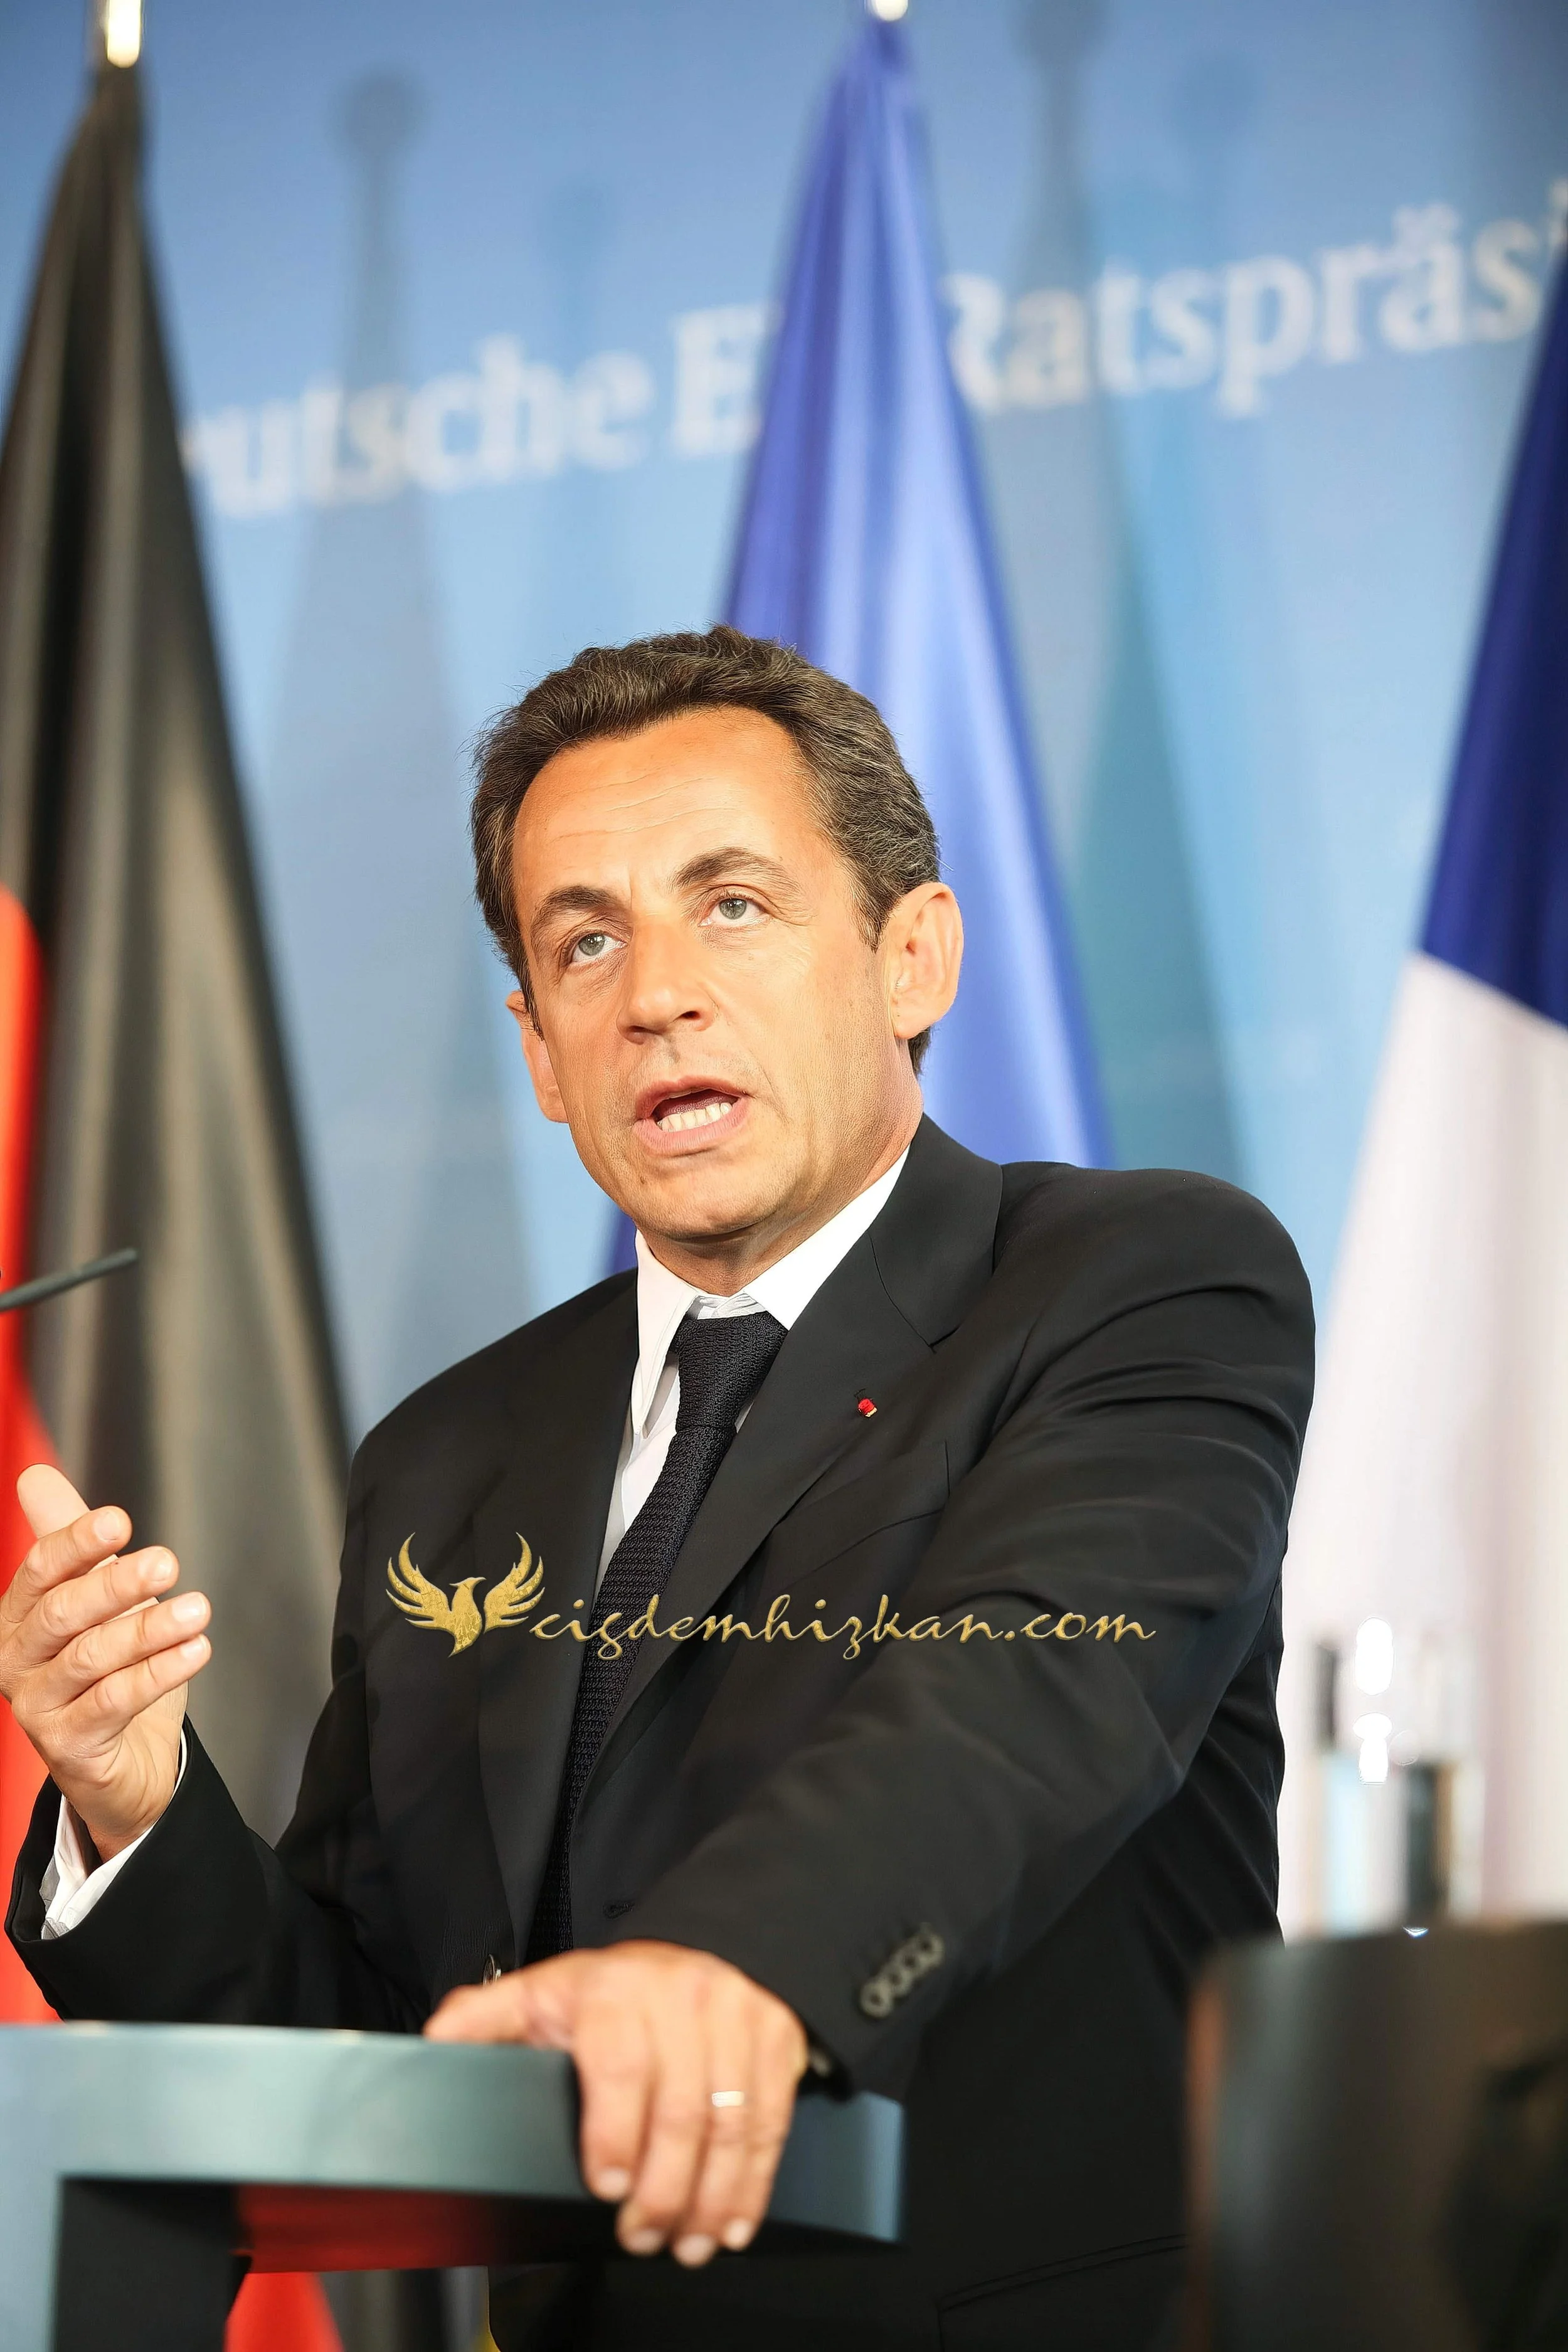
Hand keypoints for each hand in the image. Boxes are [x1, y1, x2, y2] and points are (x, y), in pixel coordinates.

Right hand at [0, 1466, 209, 1859]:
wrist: (123, 1760)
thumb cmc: (106, 1668)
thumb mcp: (94, 1598)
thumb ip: (67, 1540)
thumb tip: (33, 1475)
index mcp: (18, 1617)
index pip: (39, 1570)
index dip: (76, 1543)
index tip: (121, 1521)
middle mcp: (16, 1661)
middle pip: (62, 1612)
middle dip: (115, 1584)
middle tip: (168, 1562)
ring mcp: (36, 1707)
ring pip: (91, 1658)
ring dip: (148, 1630)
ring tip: (197, 1610)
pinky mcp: (67, 1746)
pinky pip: (113, 1702)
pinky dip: (158, 1673)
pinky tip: (195, 1650)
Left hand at [426, 1940, 808, 2265]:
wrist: (707, 1944)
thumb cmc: (617, 1988)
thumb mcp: (546, 1990)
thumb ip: (487, 2019)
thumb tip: (433, 2044)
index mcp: (615, 1990)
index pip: (619, 2065)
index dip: (614, 2133)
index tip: (608, 2187)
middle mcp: (681, 1998)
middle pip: (679, 2109)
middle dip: (661, 2190)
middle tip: (642, 2237)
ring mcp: (736, 2017)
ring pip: (729, 2123)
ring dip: (709, 2198)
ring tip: (686, 2243)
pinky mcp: (776, 2040)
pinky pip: (771, 2120)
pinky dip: (754, 2182)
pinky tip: (732, 2221)